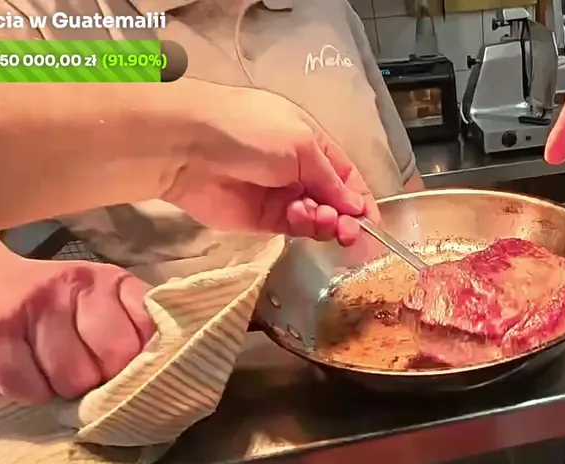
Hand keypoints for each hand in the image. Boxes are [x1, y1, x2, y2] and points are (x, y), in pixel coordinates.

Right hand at [0, 258, 156, 403]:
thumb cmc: (36, 296)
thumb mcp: (88, 297)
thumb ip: (123, 324)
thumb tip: (155, 374)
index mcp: (106, 281)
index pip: (149, 330)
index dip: (140, 361)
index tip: (122, 368)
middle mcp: (74, 287)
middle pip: (112, 362)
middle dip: (99, 381)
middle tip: (76, 371)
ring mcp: (32, 307)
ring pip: (71, 380)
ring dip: (58, 389)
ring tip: (44, 369)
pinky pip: (27, 388)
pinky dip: (26, 392)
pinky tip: (19, 372)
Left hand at [162, 84, 377, 245]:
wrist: (189, 147)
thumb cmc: (250, 132)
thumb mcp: (302, 146)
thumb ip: (331, 181)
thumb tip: (357, 207)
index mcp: (311, 142)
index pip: (346, 176)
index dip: (362, 198)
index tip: (374, 222)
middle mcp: (299, 170)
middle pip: (335, 201)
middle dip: (347, 216)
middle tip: (350, 230)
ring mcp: (281, 196)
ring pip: (317, 218)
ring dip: (327, 223)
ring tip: (325, 221)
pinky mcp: (262, 220)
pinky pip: (295, 229)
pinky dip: (306, 228)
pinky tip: (305, 220)